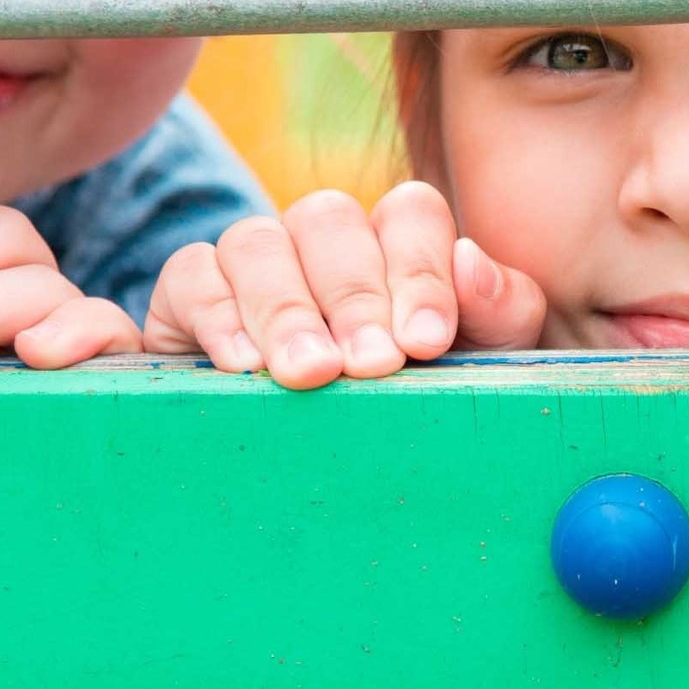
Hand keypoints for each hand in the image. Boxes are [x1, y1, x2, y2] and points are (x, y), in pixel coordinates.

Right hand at [143, 182, 544, 388]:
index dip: (419, 270)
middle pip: (328, 220)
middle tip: (370, 365)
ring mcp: (252, 261)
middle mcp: (322, 240)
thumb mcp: (480, 365)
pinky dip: (215, 315)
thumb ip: (500, 314)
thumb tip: (471, 264)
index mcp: (397, 243)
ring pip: (256, 242)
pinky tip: (243, 366)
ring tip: (309, 372)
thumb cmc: (414, 407)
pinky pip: (190, 277)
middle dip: (354, 296)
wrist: (327, 475)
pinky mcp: (189, 295)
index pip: (409, 213)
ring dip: (285, 309)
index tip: (426, 342)